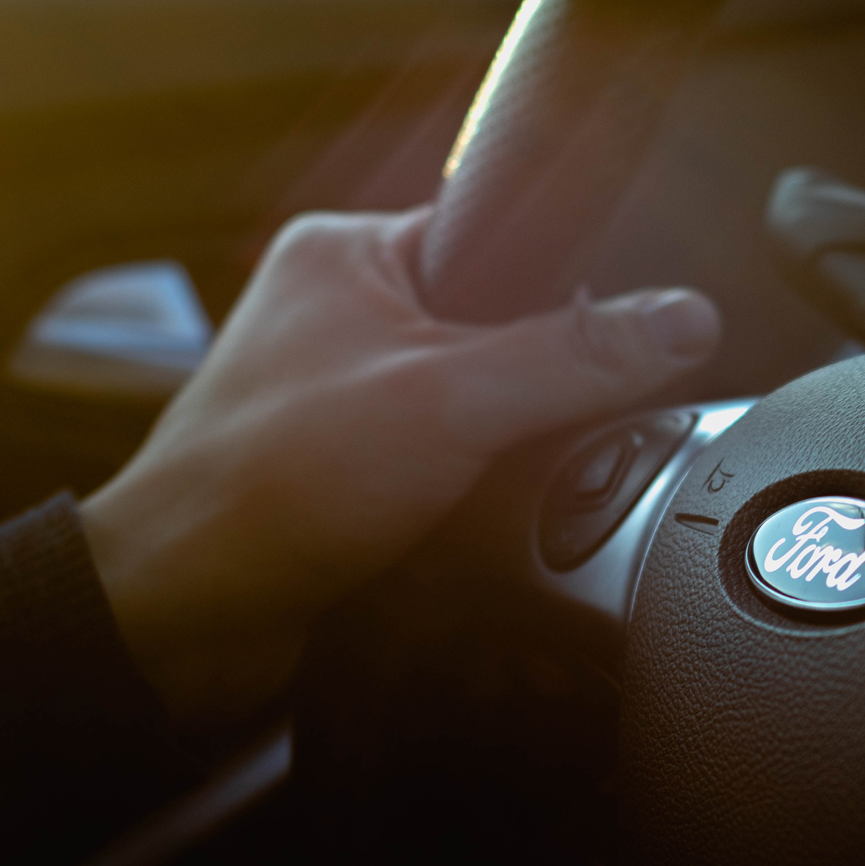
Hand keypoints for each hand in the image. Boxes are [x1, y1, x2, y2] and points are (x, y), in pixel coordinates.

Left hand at [80, 209, 720, 730]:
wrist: (180, 622)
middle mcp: (344, 313)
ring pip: (481, 408)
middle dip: (533, 395)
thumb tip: (683, 319)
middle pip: (504, 333)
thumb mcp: (450, 402)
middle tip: (529, 437)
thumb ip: (575, 359)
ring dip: (503, 455)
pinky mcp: (353, 470)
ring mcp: (345, 395)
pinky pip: (452, 466)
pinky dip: (474, 498)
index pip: (506, 243)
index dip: (566, 300)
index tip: (608, 351)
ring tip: (488, 489)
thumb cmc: (265, 487)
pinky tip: (471, 525)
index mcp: (352, 253)